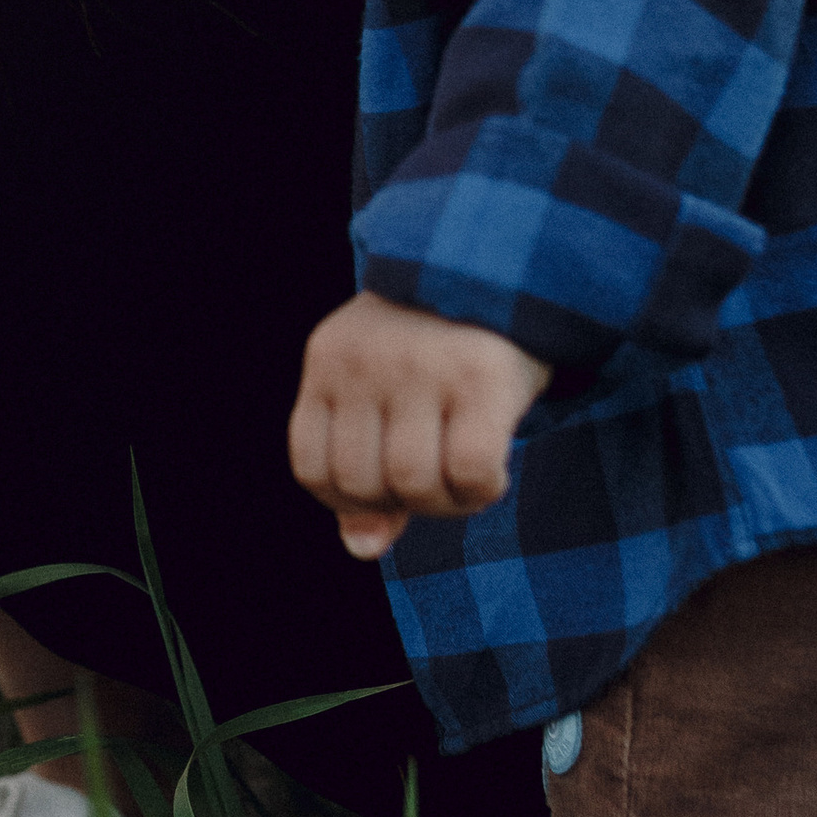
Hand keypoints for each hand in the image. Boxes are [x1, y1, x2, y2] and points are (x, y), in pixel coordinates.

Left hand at [289, 292, 552, 559]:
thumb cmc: (434, 347)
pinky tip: (492, 473)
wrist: (504, 268)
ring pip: (414, 483)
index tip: (387, 486)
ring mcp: (423, 367)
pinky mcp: (483, 377)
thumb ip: (366, 469)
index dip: (349, 499)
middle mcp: (368, 362)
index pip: (312, 469)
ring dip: (446, 504)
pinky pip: (470, 470)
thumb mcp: (384, 393)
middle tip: (435, 481)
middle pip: (362, 483)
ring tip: (464, 480)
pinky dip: (482, 490)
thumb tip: (362, 548)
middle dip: (401, 504)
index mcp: (330, 360)